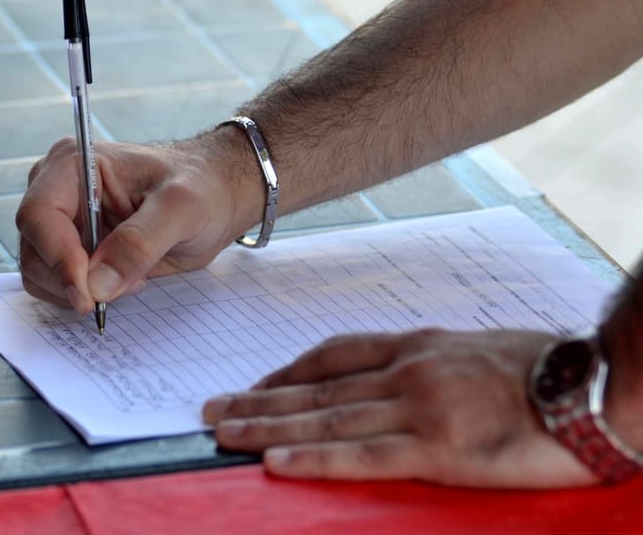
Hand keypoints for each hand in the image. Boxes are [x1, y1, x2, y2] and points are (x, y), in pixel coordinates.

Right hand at [16, 138, 242, 312]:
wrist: (216, 195)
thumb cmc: (201, 187)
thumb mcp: (181, 209)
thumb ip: (139, 244)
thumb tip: (98, 284)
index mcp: (74, 164)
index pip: (39, 216)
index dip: (58, 259)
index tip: (88, 294)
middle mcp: (57, 190)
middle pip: (33, 249)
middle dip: (73, 280)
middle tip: (123, 287)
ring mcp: (62, 222)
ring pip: (39, 272)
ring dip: (80, 290)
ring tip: (130, 278)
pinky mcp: (72, 248)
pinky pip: (56, 284)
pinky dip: (84, 294)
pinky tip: (122, 279)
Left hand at [202, 329, 597, 487]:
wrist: (597, 383)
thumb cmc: (545, 367)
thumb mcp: (474, 346)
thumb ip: (426, 359)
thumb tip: (390, 375)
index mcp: (416, 345)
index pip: (333, 354)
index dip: (286, 371)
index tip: (254, 384)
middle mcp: (407, 370)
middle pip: (316, 388)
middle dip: (258, 400)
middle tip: (211, 411)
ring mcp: (420, 406)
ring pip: (326, 418)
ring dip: (268, 427)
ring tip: (223, 434)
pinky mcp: (440, 447)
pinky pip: (364, 456)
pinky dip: (314, 458)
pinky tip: (276, 463)